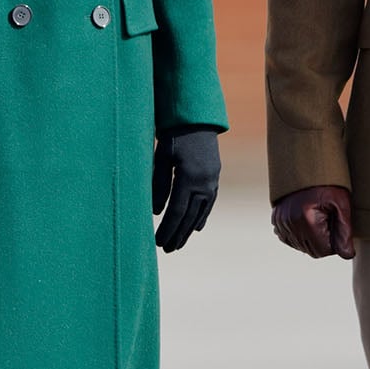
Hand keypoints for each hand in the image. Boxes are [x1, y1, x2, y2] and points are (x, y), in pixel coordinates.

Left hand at [152, 128, 220, 251]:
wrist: (198, 118)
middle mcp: (204, 182)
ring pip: (201, 212)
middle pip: (190, 216)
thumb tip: (155, 211)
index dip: (167, 229)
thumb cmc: (174, 134)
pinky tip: (197, 227)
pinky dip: (202, 215)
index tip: (157, 242)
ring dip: (189, 229)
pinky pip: (209, 202)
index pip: (176, 211)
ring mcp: (212, 180)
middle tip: (167, 250)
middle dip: (178, 234)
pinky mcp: (214, 176)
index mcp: (188, 177)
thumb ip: (158, 184)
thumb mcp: (161, 157)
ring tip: (180, 244)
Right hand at [272, 185, 354, 258]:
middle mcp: (290, 222)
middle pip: (312, 251)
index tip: (337, 224)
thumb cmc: (328, 183)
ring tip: (319, 218)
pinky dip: (300, 235)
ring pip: (301, 247)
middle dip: (324, 241)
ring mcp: (280, 222)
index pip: (325, 250)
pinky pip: (289, 239)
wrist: (307, 165)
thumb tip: (347, 255)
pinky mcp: (276, 220)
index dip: (336, 241)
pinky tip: (308, 220)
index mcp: (307, 219)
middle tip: (329, 220)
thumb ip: (345, 231)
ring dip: (313, 238)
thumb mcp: (341, 203)